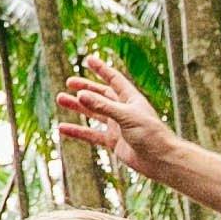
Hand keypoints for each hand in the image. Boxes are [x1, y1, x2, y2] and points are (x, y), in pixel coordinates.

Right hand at [58, 53, 174, 176]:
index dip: (102, 69)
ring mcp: (117, 126)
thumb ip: (103, 106)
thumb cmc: (151, 135)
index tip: (88, 59)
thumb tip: (81, 95)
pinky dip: (77, 131)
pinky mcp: (113, 141)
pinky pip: (91, 134)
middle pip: (101, 95)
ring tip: (60, 98)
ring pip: (93, 113)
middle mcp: (123, 110)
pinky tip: (63, 128)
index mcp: (131, 99)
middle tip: (69, 82)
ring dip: (78, 106)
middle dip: (86, 87)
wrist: (160, 160)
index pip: (114, 79)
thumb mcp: (126, 117)